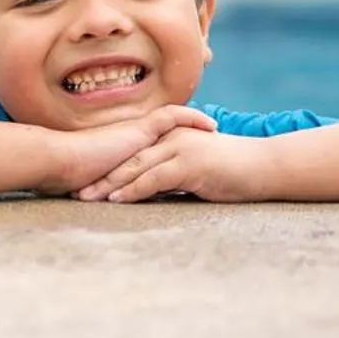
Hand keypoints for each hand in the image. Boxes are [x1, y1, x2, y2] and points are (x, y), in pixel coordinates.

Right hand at [37, 105, 217, 196]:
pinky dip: (191, 118)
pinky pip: (171, 118)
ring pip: (173, 122)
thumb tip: (116, 203)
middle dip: (190, 133)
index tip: (190, 148)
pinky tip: (208, 125)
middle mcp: (131, 137)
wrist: (60, 162)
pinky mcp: (137, 130)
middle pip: (168, 131)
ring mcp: (135, 132)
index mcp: (124, 150)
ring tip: (216, 131)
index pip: (153, 142)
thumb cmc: (72, 177)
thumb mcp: (100, 185)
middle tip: (213, 138)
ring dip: (195, 125)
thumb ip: (112, 188)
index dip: (173, 144)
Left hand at [75, 127, 275, 203]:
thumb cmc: (232, 172)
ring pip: (136, 167)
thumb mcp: (195, 171)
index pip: (132, 153)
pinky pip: (155, 177)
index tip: (84, 182)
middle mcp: (171, 138)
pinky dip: (134, 189)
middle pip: (127, 158)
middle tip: (75, 192)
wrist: (264, 167)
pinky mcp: (190, 163)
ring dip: (110, 184)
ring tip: (88, 198)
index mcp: (170, 137)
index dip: (107, 168)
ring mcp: (180, 148)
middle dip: (100, 176)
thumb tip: (147, 193)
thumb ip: (170, 176)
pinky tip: (118, 199)